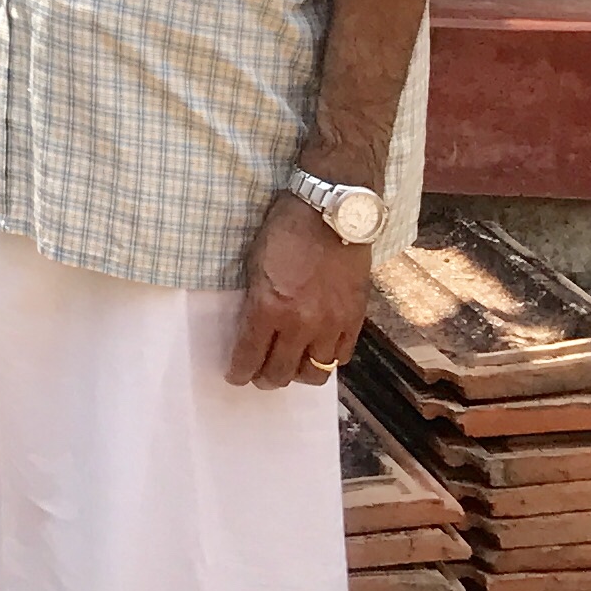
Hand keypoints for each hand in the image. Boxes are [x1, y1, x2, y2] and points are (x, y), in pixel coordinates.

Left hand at [229, 193, 370, 390]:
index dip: (239, 371)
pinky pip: (342, 357)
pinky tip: (317, 351)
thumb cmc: (286, 229)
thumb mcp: (255, 263)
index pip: (250, 356)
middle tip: (260, 374)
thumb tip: (252, 327)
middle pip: (281, 373)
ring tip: (290, 365)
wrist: (332, 212)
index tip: (235, 375)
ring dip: (298, 373)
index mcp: (269, 308)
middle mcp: (300, 324)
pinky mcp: (354, 319)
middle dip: (266, 378)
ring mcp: (331, 324)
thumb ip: (255, 301)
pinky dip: (327, 359)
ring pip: (314, 373)